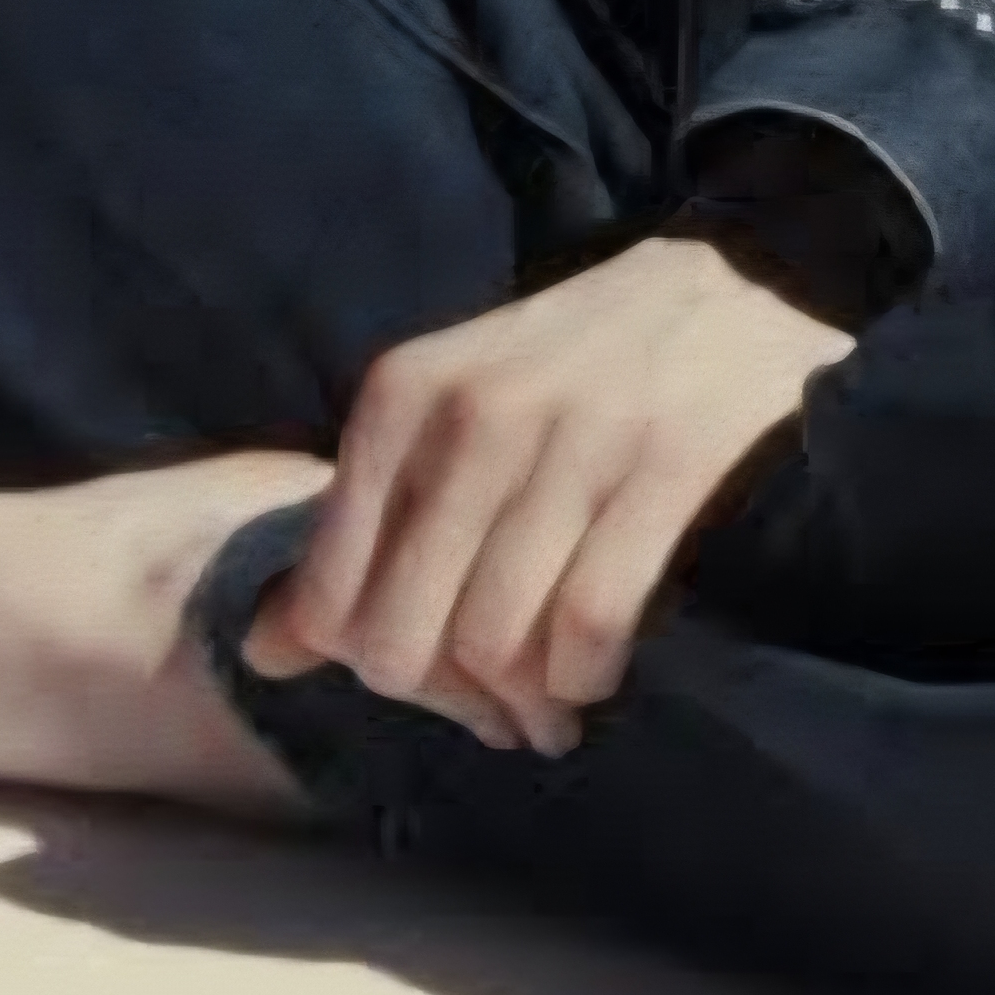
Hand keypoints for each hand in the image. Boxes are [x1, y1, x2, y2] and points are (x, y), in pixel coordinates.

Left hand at [242, 234, 848, 760]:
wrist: (727, 284)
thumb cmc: (567, 367)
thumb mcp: (443, 414)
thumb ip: (357, 528)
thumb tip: (267, 652)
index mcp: (403, 395)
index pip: (333, 594)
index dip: (366, 662)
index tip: (421, 674)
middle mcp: (475, 413)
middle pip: (405, 633)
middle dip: (444, 697)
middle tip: (488, 711)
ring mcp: (572, 437)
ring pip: (494, 638)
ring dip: (520, 701)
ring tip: (545, 703)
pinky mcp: (666, 467)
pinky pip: (589, 621)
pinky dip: (583, 674)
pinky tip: (593, 667)